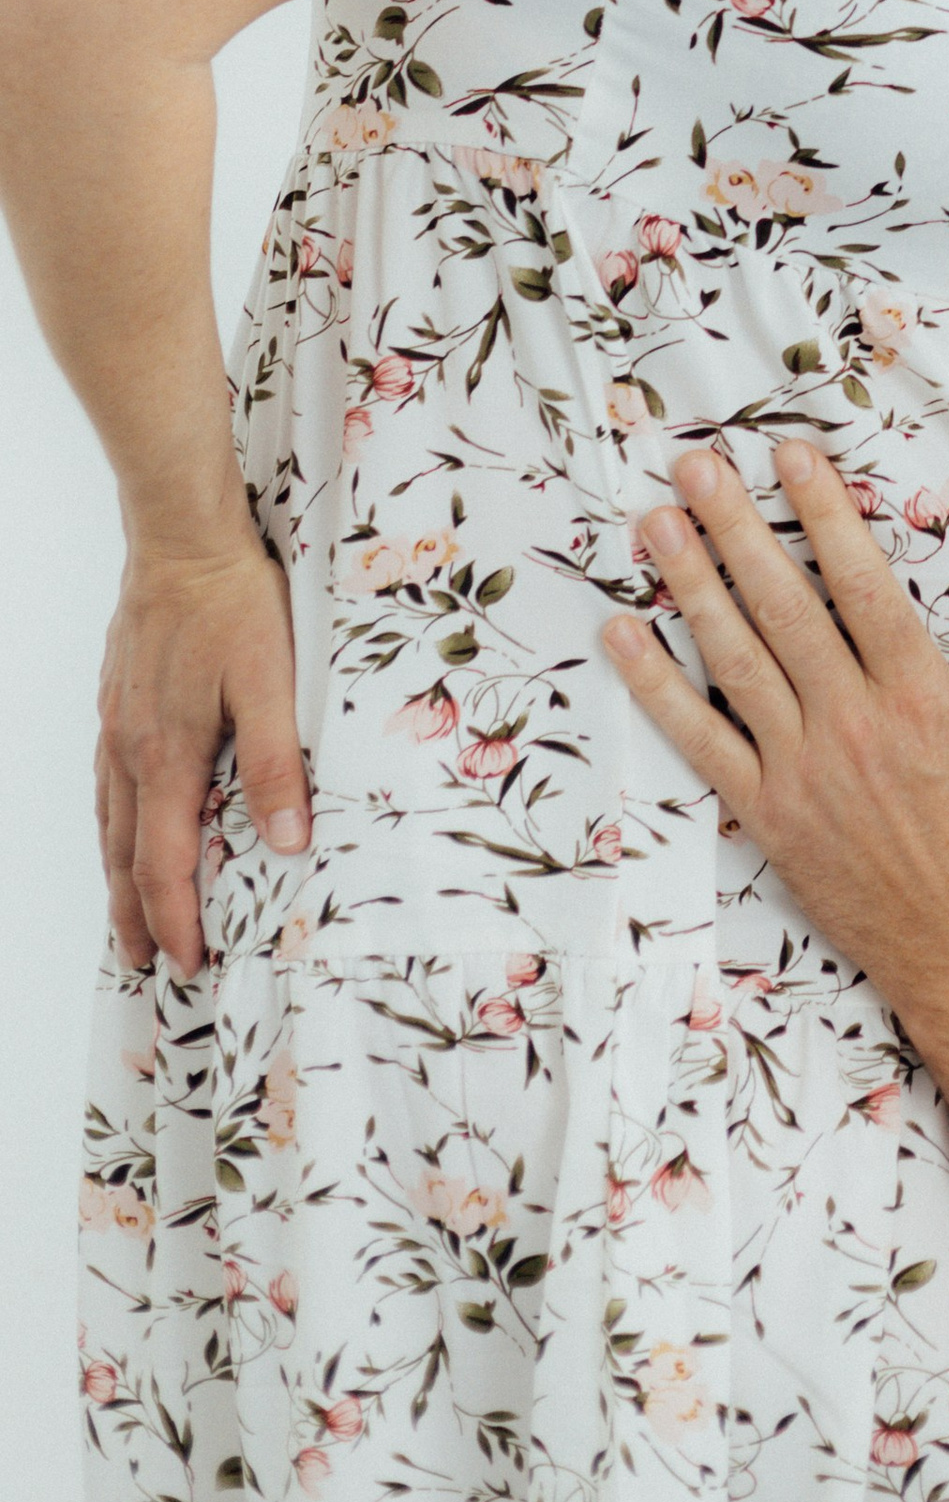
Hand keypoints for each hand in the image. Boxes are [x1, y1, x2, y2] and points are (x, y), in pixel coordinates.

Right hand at [96, 522, 306, 975]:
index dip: (174, 920)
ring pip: (111, 821)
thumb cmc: (231, 603)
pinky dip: (113, 824)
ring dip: (118, 876)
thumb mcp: (272, 681)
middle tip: (146, 963)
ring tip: (128, 912)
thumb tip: (287, 840)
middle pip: (125, 857)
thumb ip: (276, 763)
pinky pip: (108, 781)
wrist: (181, 538)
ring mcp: (117, 725)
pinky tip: (125, 823)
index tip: (186, 963)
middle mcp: (131, 751)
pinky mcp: (118, 700)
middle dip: (136, 916)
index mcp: (167, 758)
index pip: (165, 865)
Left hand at [603, 442, 948, 1022]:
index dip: (824, 513)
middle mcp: (851, 723)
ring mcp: (801, 769)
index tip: (791, 456)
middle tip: (697, 467)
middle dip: (737, 528)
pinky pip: (700, 740)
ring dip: (690, 586)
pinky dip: (657, 687)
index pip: (861, 582)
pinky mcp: (767, 814)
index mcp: (920, 696)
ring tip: (655, 525)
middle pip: (783, 606)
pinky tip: (624, 637)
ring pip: (735, 660)